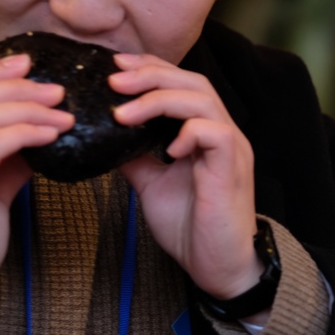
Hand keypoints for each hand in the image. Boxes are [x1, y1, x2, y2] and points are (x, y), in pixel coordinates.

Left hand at [109, 54, 261, 298]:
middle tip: (114, 80)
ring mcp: (231, 148)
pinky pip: (215, 133)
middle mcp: (222, 133)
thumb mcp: (152, 184)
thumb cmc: (191, 227)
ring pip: (203, 100)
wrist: (218, 266)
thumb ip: (135, 157)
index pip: (182, 84)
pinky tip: (166, 148)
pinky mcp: (232, 168)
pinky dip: (188, 132)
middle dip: (151, 75)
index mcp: (205, 132)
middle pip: (193, 82)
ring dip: (160, 99)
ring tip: (125, 112)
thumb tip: (102, 135)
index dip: (151, 69)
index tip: (115, 67)